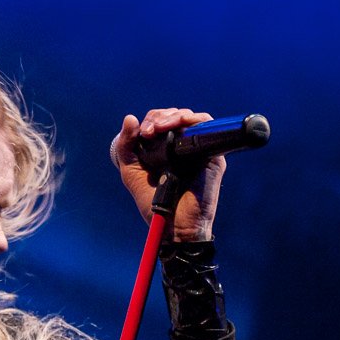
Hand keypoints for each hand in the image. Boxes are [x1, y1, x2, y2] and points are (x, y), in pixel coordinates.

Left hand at [113, 108, 225, 241]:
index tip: (143, 132)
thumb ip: (127, 146)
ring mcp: (199, 150)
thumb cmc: (153, 203)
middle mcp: (183, 147)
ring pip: (191, 118)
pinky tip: (178, 126)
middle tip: (150, 130)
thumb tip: (130, 118)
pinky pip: (208, 127)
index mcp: (165, 149)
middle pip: (175, 115)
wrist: (173, 225)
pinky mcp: (213, 156)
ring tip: (160, 128)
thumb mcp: (131, 171)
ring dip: (173, 116)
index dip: (152, 119)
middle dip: (160, 116)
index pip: (161, 120)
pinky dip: (194, 120)